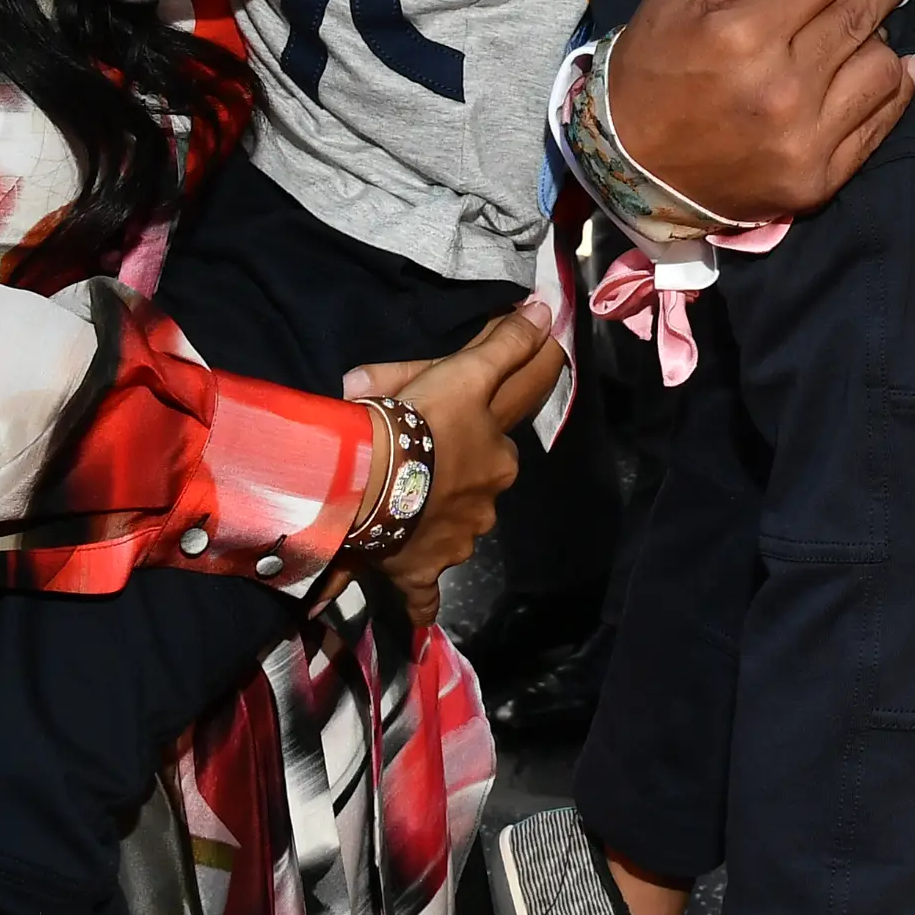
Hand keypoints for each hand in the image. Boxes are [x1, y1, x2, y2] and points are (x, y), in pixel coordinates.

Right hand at [345, 311, 566, 629]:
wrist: (366, 480)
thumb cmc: (417, 421)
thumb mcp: (465, 372)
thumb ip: (507, 344)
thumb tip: (547, 311)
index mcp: (498, 458)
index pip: (501, 437)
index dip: (484, 421)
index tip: (462, 415)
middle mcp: (486, 505)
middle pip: (474, 485)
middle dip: (454, 473)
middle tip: (413, 458)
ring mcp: (456, 543)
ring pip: (451, 531)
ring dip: (433, 520)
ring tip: (395, 508)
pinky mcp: (421, 574)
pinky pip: (425, 595)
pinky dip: (421, 600)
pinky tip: (414, 603)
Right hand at [604, 0, 914, 224]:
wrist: (632, 165)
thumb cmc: (655, 62)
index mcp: (742, 34)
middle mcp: (781, 89)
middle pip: (859, 18)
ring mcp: (803, 141)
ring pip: (881, 69)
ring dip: (886, 35)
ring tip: (875, 20)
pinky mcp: (818, 180)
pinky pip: (880, 124)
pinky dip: (897, 88)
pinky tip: (899, 64)